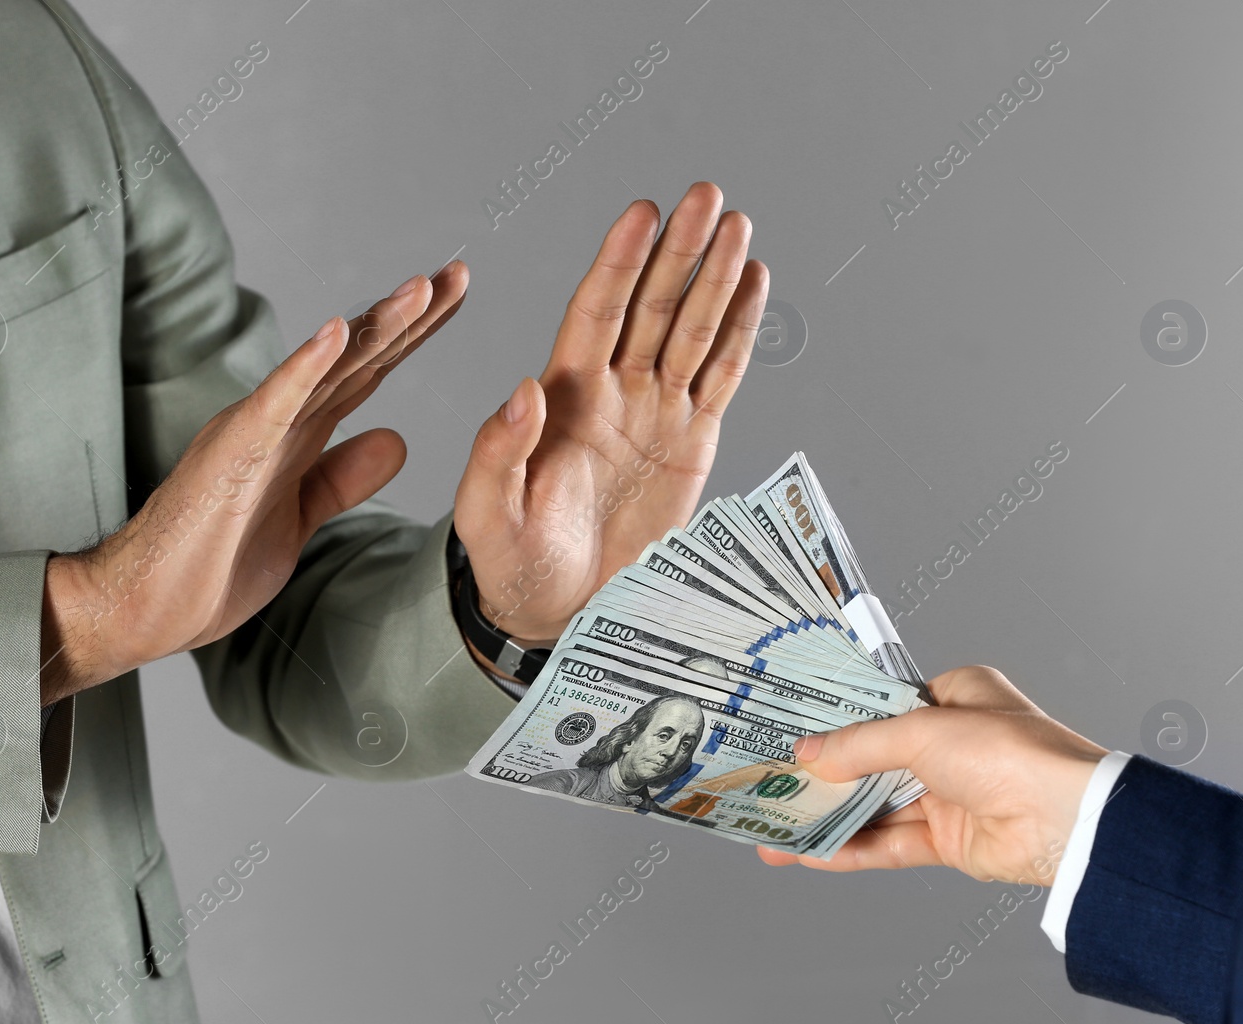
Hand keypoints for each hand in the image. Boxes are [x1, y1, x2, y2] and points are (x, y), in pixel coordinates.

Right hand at [39, 264, 469, 702]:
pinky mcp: (231, 453)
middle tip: (458, 272)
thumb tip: (397, 440)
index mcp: (301, 432)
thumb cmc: (214, 562)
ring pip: (325, 369)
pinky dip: (304, 368)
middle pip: (358, 357)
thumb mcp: (303, 516)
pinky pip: (274, 404)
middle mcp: (282, 417)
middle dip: (410, 315)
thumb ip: (344, 477)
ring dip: (373, 327)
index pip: (369, 371)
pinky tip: (334, 333)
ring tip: (418, 289)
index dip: (414, 333)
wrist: (148, 604)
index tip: (455, 295)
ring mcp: (256, 430)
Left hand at [454, 181, 769, 642]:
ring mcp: (656, 412)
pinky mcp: (691, 441)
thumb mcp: (487, 512)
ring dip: (716, 277)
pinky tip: (755, 284)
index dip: (620, 262)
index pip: (597, 311)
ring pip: (692, 329)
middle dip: (680, 250)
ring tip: (737, 224)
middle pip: (652, 304)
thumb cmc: (512, 562)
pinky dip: (741, 331)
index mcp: (565, 397)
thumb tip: (524, 391)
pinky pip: (721, 375)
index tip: (641, 213)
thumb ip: (498, 453)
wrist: (555, 608)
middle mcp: (614, 391)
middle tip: (706, 196)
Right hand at [757, 666, 1107, 884]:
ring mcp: (952, 795)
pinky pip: (891, 844)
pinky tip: (811, 854)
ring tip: (779, 826)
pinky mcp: (951, 841)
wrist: (1066, 821)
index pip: (884, 706)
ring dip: (831, 816)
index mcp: (958, 698)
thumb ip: (859, 744)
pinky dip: (852, 849)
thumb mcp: (920, 731)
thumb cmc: (1012, 753)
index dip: (839, 721)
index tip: (793, 731)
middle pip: (875, 760)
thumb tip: (808, 755)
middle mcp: (955, 745)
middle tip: (776, 782)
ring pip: (878, 806)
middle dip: (826, 775)